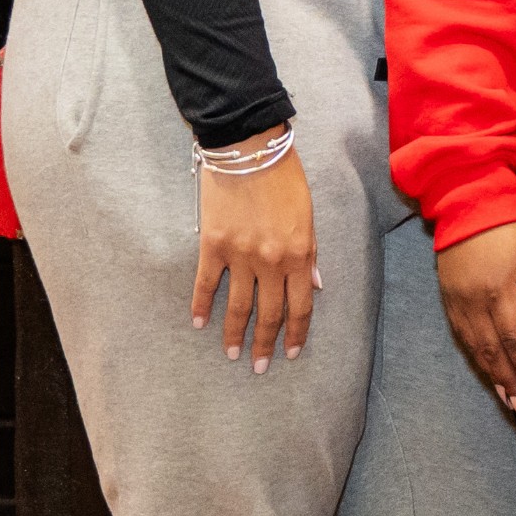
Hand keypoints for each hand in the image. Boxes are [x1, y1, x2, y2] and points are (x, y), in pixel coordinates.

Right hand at [190, 151, 321, 371]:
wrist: (248, 148)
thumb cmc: (284, 178)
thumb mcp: (309, 215)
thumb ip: (310, 253)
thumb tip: (315, 285)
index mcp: (299, 253)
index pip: (301, 305)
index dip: (296, 332)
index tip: (291, 353)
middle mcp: (271, 260)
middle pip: (270, 313)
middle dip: (266, 344)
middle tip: (260, 367)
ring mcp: (240, 255)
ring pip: (238, 306)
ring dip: (234, 334)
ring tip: (232, 354)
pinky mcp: (213, 245)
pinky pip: (207, 283)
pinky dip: (202, 306)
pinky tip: (199, 324)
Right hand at [436, 219, 515, 419]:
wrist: (464, 202)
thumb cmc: (507, 226)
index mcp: (498, 291)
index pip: (514, 340)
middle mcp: (473, 303)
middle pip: (492, 353)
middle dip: (509, 384)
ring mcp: (457, 304)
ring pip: (475, 351)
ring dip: (492, 378)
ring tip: (507, 402)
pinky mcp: (448, 301)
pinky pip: (462, 339)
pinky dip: (476, 360)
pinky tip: (487, 374)